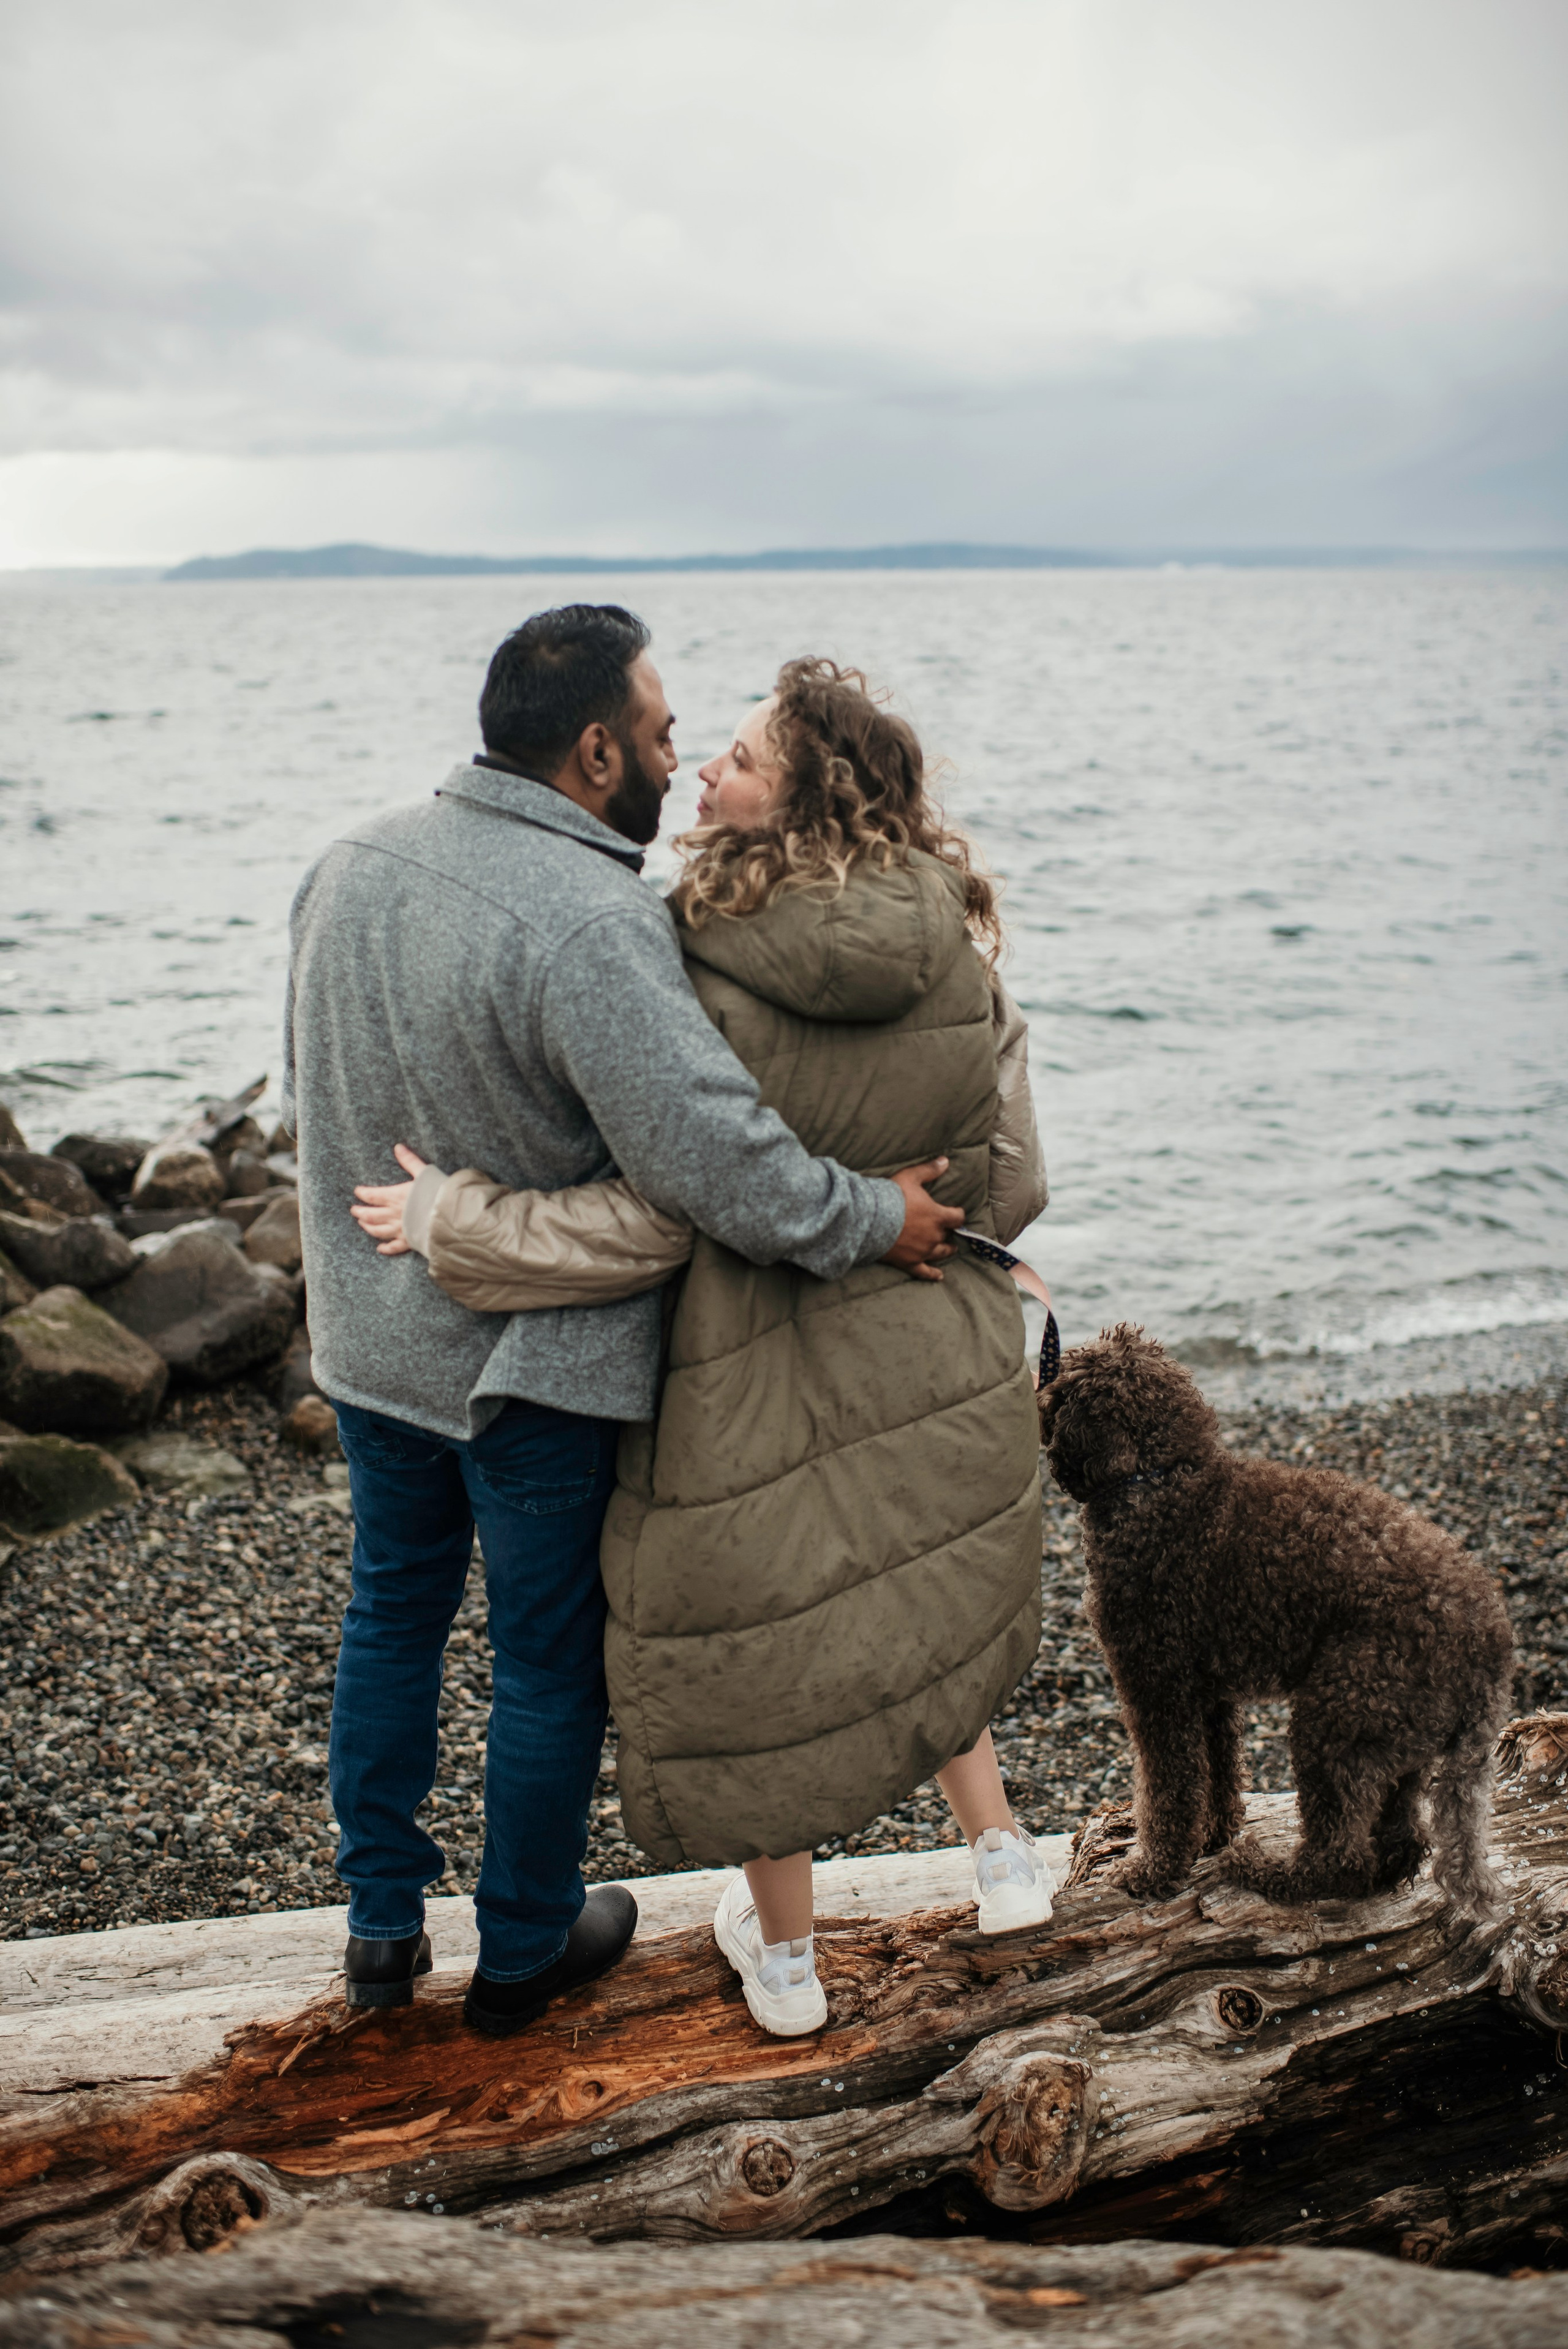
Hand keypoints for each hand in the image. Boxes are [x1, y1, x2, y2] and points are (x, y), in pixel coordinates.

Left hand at [350, 1143, 428, 1255]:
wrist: (450, 1216)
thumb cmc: (437, 1193)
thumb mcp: (424, 1173)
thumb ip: (410, 1161)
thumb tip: (398, 1147)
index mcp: (395, 1197)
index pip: (373, 1195)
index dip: (363, 1193)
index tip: (357, 1191)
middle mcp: (394, 1215)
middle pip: (371, 1215)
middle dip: (360, 1212)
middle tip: (353, 1210)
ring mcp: (400, 1230)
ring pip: (378, 1231)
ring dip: (368, 1227)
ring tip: (362, 1224)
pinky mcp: (409, 1242)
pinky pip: (394, 1247)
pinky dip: (386, 1248)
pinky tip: (380, 1249)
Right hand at [881, 1156, 963, 1281]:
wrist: (871, 1219)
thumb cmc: (892, 1197)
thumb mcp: (911, 1177)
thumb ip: (929, 1170)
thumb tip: (946, 1160)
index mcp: (938, 1216)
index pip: (957, 1217)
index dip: (958, 1215)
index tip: (956, 1213)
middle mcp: (934, 1236)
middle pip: (948, 1236)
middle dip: (948, 1232)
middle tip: (947, 1230)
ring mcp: (922, 1251)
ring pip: (940, 1253)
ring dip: (946, 1250)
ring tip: (949, 1249)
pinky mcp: (909, 1262)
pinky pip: (924, 1272)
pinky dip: (933, 1275)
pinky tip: (939, 1276)